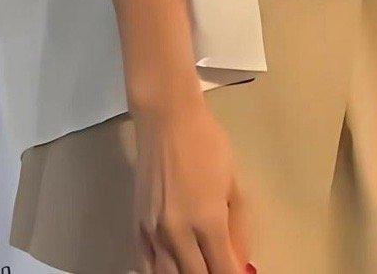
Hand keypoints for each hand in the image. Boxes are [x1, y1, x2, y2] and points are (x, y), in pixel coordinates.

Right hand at [130, 89, 254, 272]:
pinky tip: (173, 267)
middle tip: (220, 267)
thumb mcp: (233, 183)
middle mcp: (178, 234)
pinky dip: (161, 273)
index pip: (223, 271)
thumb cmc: (206, 143)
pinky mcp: (136, 226)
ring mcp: (153, 232)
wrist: (166, 118)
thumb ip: (237, 228)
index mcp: (208, 221)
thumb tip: (239, 261)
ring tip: (199, 266)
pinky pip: (146, 266)